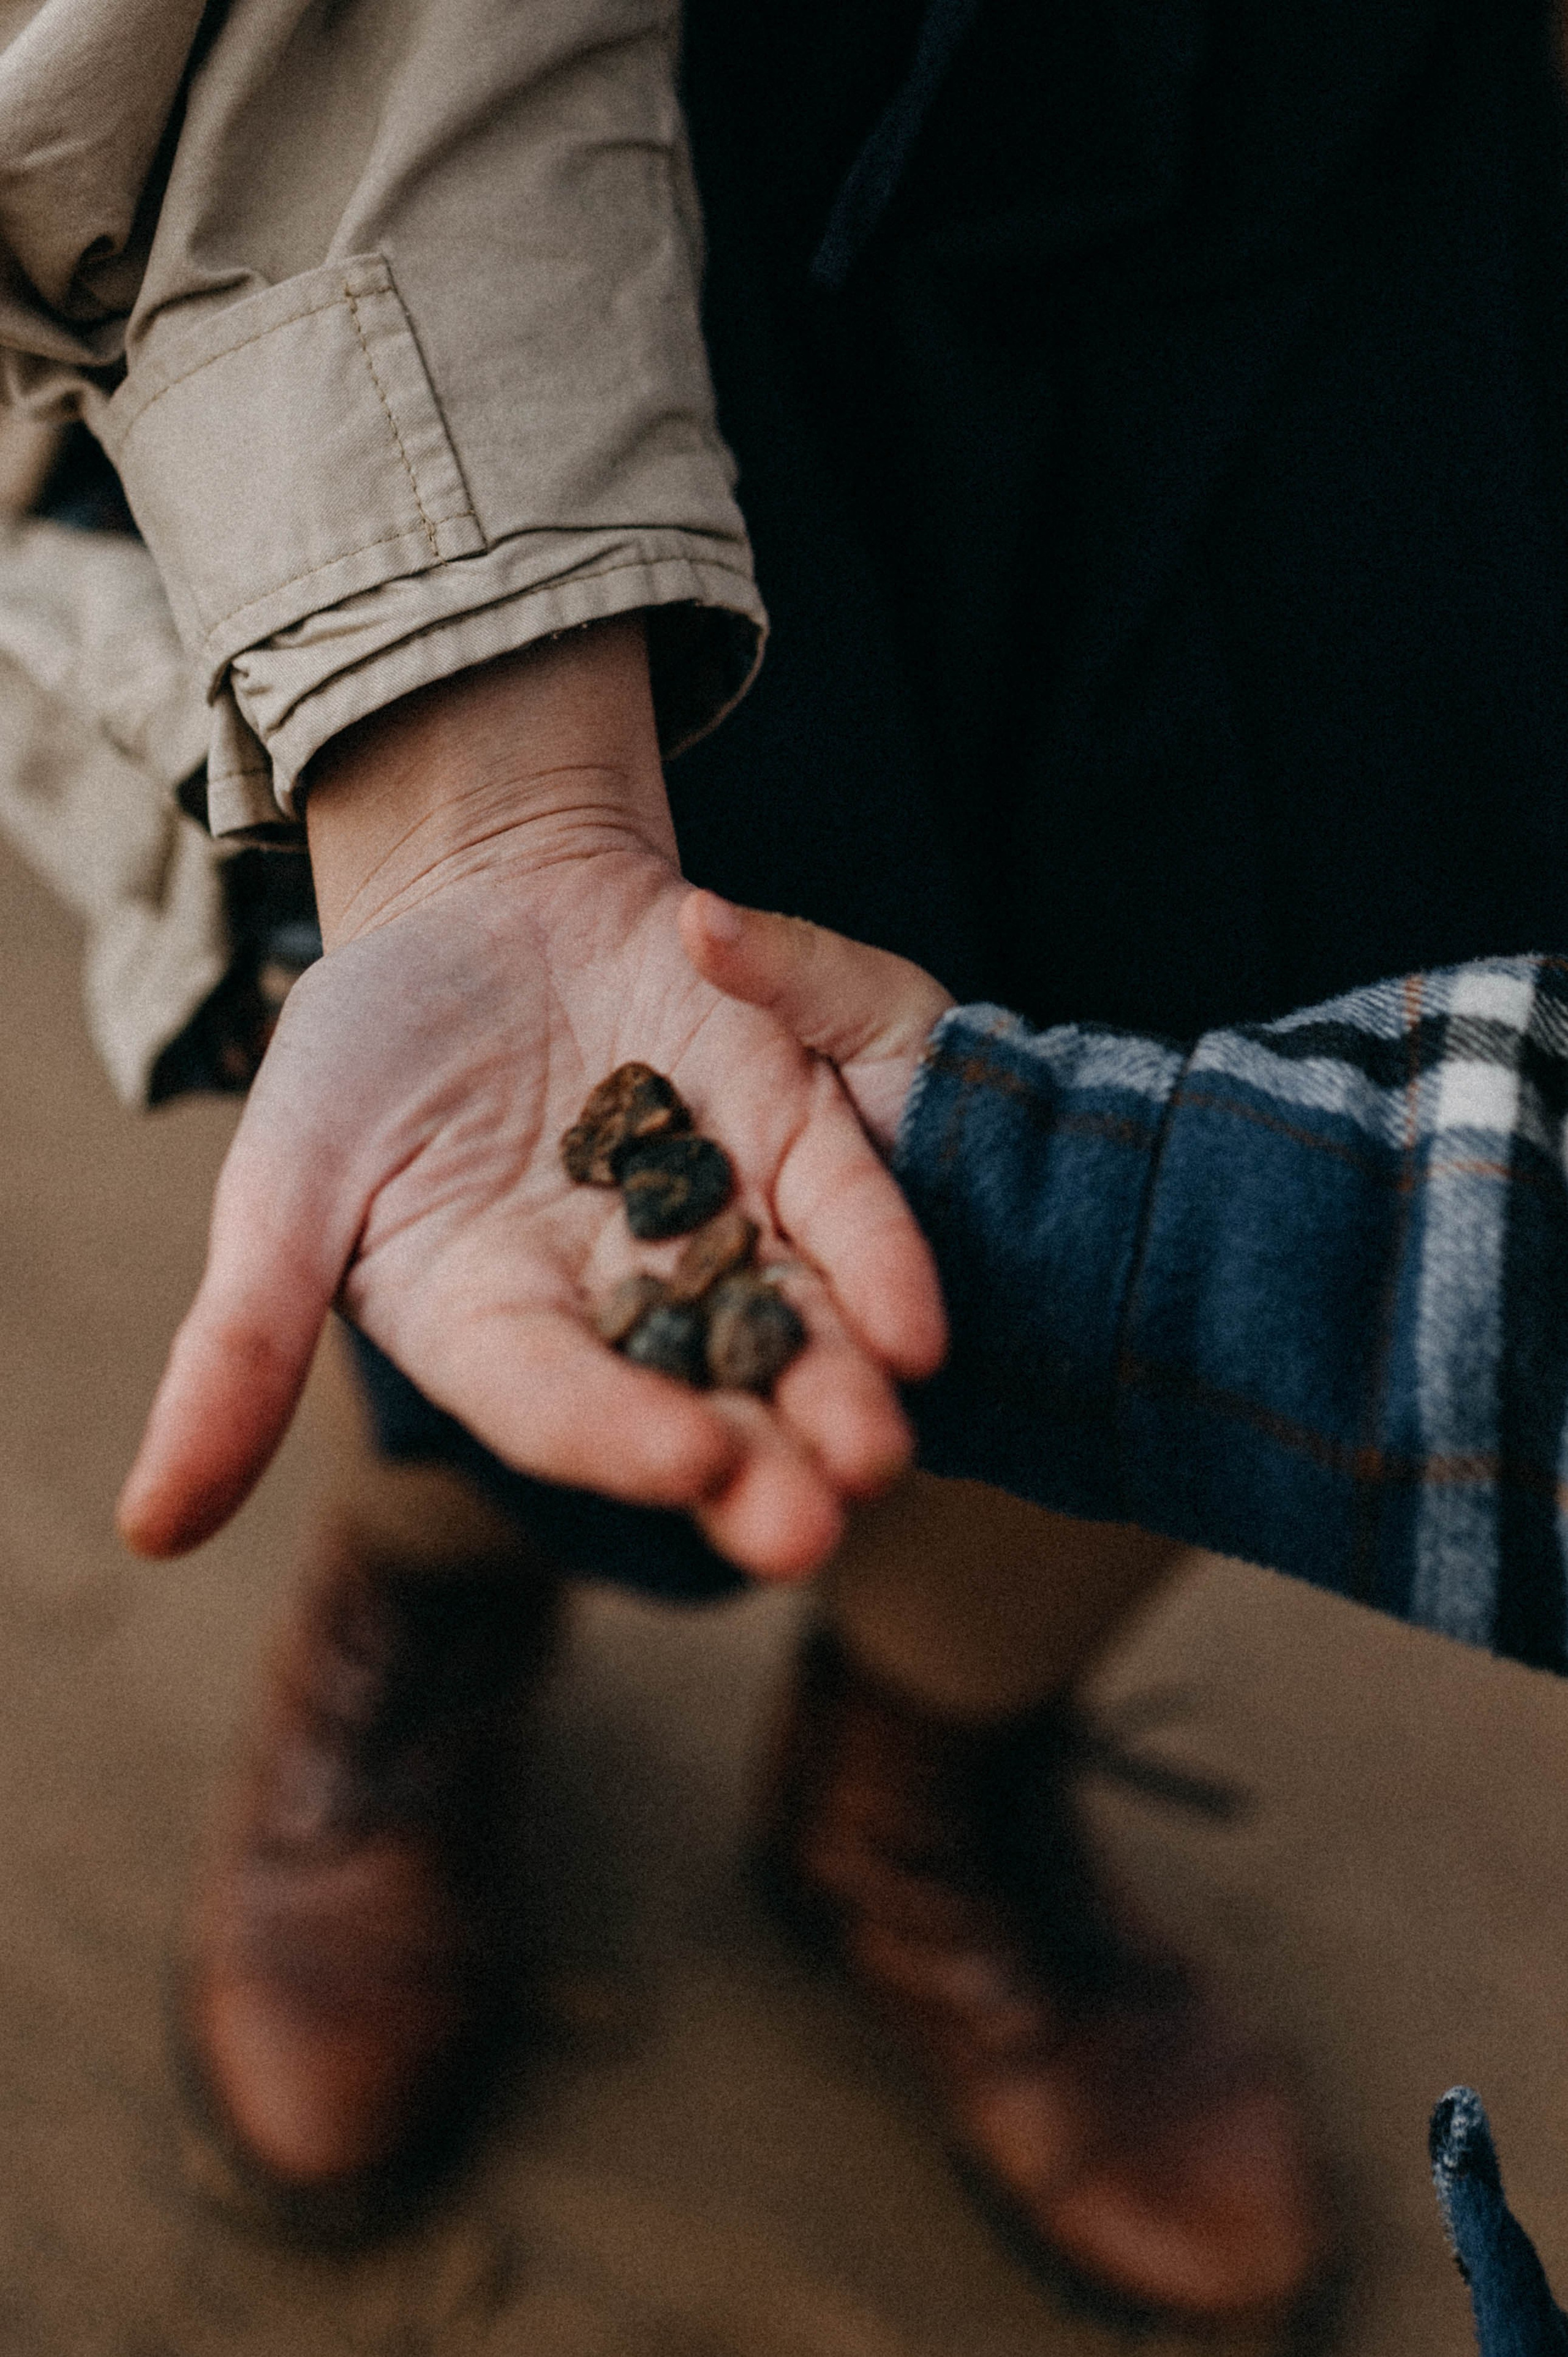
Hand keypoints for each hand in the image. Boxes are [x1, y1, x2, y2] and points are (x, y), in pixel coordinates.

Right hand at [116, 624, 945, 1578]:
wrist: (481, 906)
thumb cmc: (365, 1050)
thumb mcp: (283, 1185)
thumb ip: (241, 1343)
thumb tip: (148, 1530)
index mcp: (495, 1335)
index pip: (557, 1404)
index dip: (614, 1434)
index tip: (683, 1464)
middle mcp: (619, 1311)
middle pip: (697, 1400)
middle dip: (760, 1463)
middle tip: (811, 1524)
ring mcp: (716, 1231)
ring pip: (790, 1329)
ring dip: (841, 1389)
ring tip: (881, 1446)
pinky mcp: (791, 1147)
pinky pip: (846, 1214)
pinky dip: (882, 1262)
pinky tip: (921, 1325)